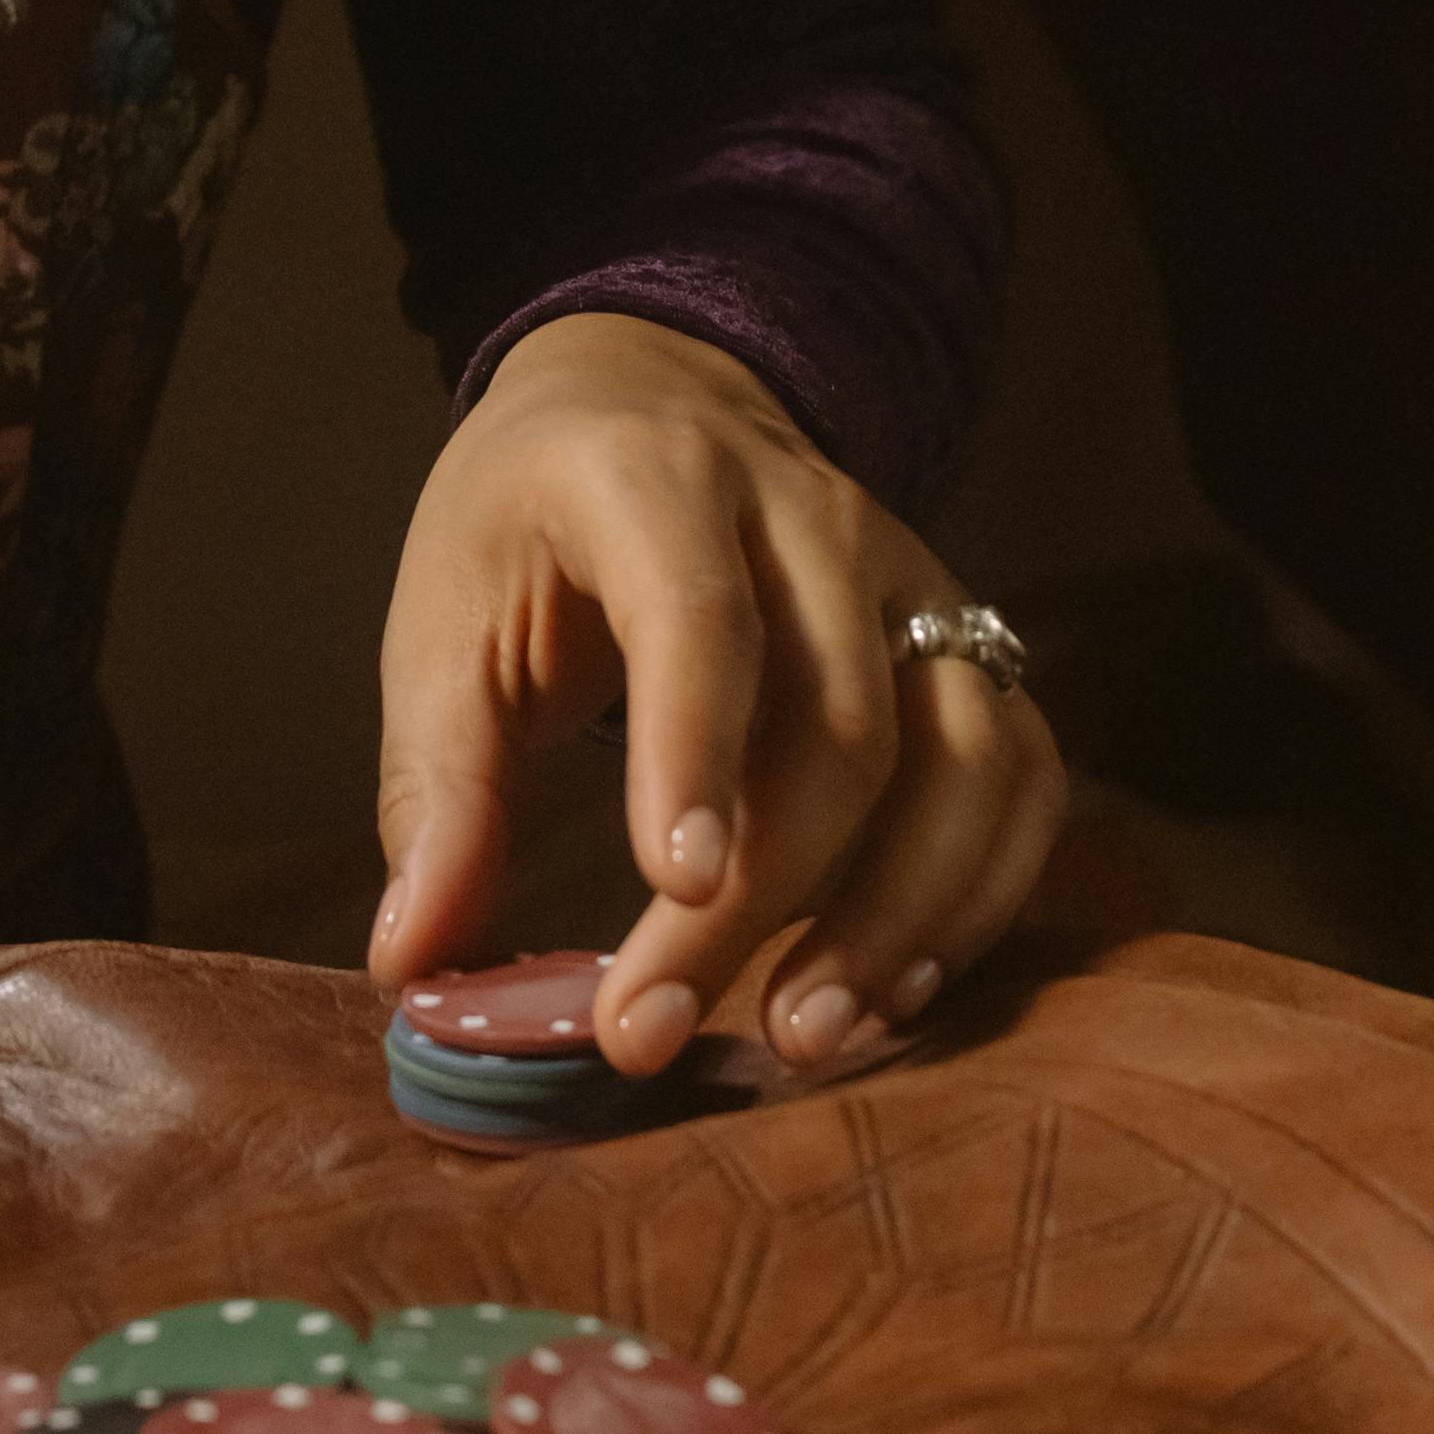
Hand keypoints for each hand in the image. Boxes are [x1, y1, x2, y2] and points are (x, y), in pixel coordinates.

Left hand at [367, 312, 1065, 1074]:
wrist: (654, 398)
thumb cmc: (532, 525)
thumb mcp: (445, 623)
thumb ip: (437, 787)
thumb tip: (412, 959)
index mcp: (659, 483)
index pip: (700, 618)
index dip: (696, 754)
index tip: (668, 887)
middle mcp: (815, 518)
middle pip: (841, 721)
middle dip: (763, 897)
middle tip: (662, 1029)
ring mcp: (915, 580)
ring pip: (966, 753)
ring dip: (902, 913)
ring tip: (805, 1035)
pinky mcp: (968, 642)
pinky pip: (1021, 774)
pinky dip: (979, 893)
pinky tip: (896, 987)